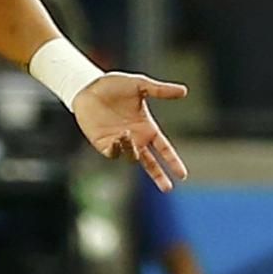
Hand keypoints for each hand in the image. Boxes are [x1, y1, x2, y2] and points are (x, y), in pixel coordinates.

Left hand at [72, 72, 188, 191]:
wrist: (89, 86)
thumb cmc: (114, 85)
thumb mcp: (139, 85)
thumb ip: (160, 90)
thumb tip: (184, 91)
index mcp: (147, 128)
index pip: (164, 149)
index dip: (172, 161)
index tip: (182, 175)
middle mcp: (135, 138)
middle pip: (150, 163)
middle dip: (159, 176)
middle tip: (168, 188)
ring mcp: (119, 141)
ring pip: (132, 157)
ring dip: (132, 150)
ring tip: (125, 133)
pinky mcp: (103, 143)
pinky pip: (114, 153)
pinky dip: (118, 149)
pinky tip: (118, 137)